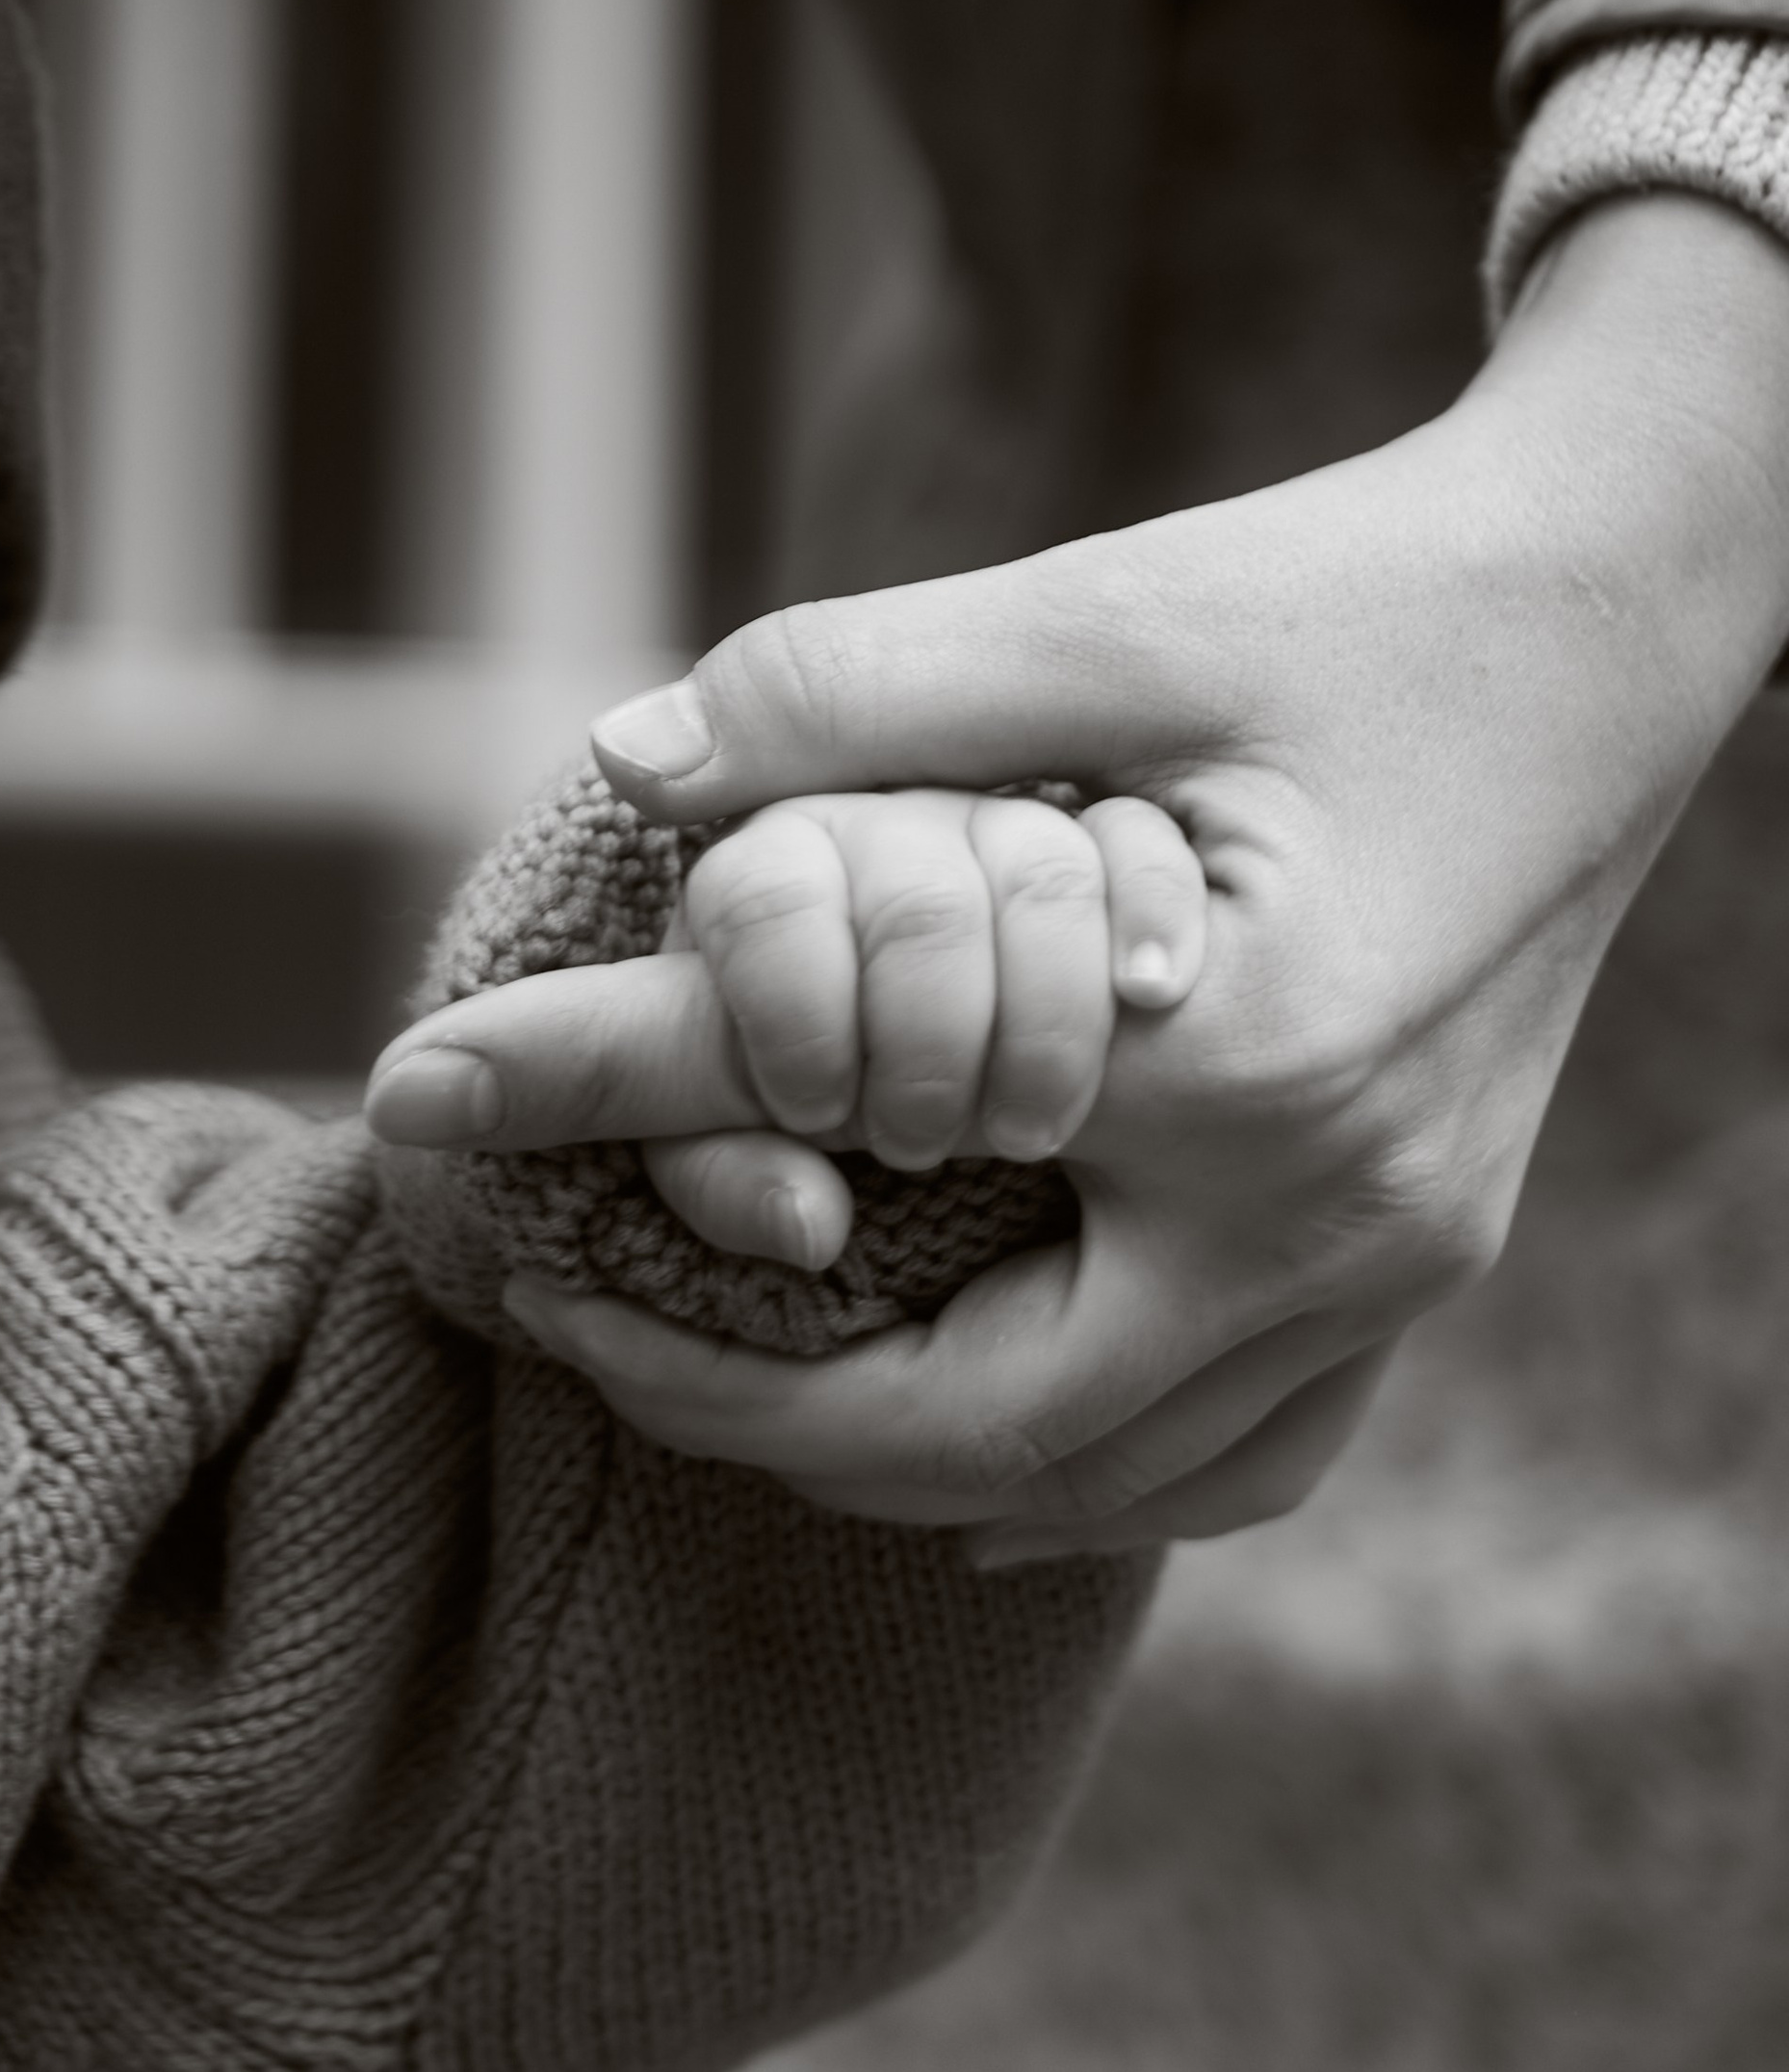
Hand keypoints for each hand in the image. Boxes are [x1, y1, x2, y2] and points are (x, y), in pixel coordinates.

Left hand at [393, 197, 1788, 1547]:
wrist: (1627, 603)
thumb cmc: (1362, 589)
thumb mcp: (1108, 609)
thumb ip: (854, 689)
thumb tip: (628, 761)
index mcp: (1242, 1065)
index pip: (853, 1145)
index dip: (618, 1119)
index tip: (444, 1094)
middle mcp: (1334, 1213)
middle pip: (982, 1429)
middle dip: (743, 1404)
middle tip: (571, 1307)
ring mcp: (1404, 1255)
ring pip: (1114, 1480)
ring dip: (894, 1461)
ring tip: (717, 1382)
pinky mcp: (1432, 1245)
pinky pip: (1249, 1451)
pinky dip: (1090, 1482)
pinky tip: (977, 1468)